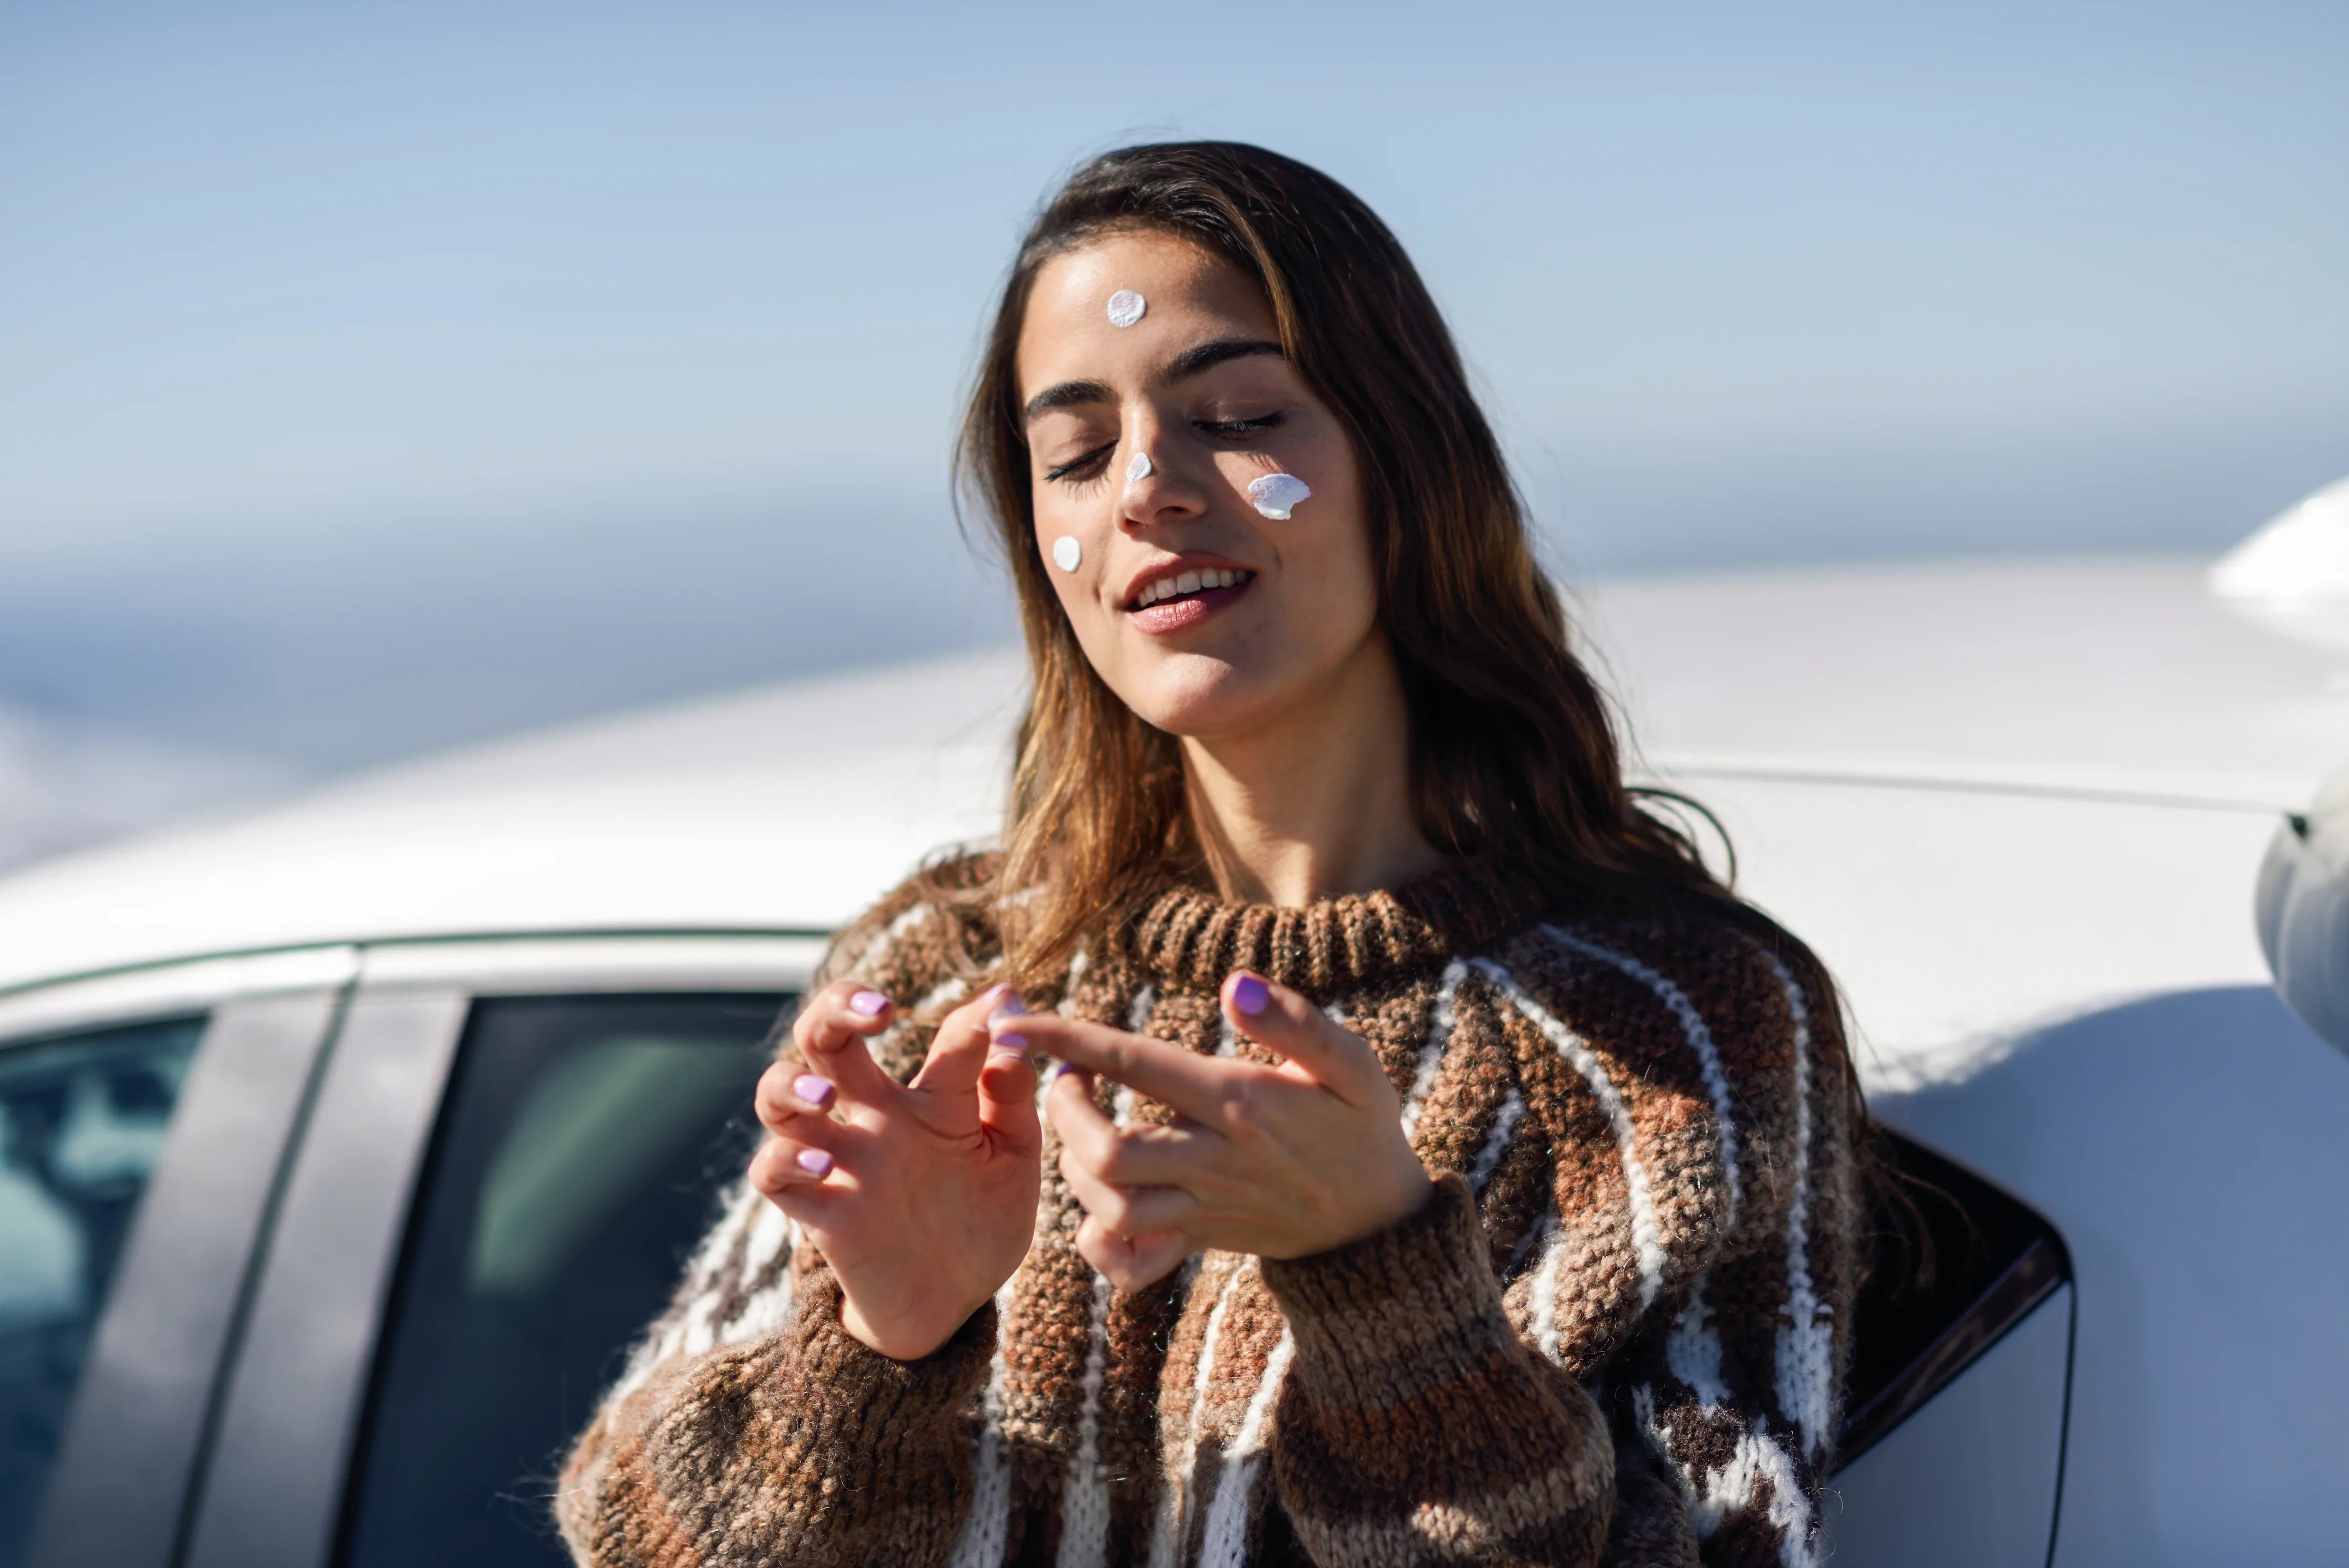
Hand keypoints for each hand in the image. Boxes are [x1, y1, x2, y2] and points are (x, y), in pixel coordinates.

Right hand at [750, 980, 1041, 1358]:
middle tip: (880, 1010)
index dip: (975, 1018)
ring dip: (790, 1085)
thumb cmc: (982, 1219)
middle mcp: (877, 1118)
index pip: (945, 1040)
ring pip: (776, 1096)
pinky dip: (783, 1162)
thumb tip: (1012, 1020)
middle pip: (824, 1036)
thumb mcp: (1012, 1156)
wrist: (953, 1303)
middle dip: (839, 1006)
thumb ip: (1012, 1095)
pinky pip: (770, 1174)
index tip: (1003, 1010)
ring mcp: (842, 1161)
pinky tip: (821, 1166)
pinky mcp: (820, 1212)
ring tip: (826, 1097)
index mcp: (932, 1099)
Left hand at [1003, 971, 1432, 1290]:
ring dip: (1075, 1165)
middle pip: (1106, 1151)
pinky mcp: (1198, 1240)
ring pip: (1109, 1206)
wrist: (1381, 1225)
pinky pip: (1130, 1262)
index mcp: (1238, 1104)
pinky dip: (1099, 1241)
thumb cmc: (1363, 1127)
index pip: (1134, 1064)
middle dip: (1063, 1111)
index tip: (1016, 1021)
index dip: (1066, 1041)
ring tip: (1083, 1127)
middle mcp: (1212, 1160)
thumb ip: (1297, 1022)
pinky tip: (1099, 1203)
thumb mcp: (1353, 1066)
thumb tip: (1233, 985)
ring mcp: (1202, 1207)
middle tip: (1067, 1079)